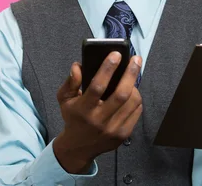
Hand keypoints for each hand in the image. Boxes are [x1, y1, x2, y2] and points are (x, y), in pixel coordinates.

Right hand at [52, 52, 142, 173]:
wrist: (79, 147)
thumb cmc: (73, 117)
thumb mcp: (64, 99)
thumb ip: (70, 81)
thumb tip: (78, 65)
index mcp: (84, 110)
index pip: (97, 86)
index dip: (107, 68)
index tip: (116, 55)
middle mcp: (99, 121)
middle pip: (121, 94)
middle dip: (131, 73)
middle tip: (136, 59)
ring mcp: (113, 129)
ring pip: (132, 102)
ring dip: (134, 86)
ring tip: (131, 77)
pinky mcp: (124, 135)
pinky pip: (137, 111)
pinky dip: (136, 99)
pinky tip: (131, 92)